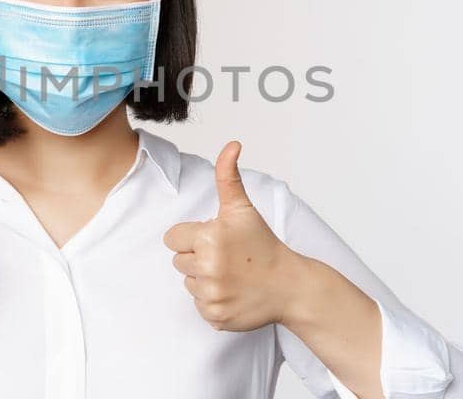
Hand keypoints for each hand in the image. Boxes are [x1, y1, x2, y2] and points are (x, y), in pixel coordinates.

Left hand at [164, 140, 309, 331]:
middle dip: (198, 257)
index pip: (172, 239)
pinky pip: (199, 305)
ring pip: (188, 283)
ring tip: (231, 274)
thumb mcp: (243, 209)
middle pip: (178, 261)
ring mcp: (212, 295)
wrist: (290, 286)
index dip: (192, 237)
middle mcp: (207, 268)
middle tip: (226, 257)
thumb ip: (228, 176)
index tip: (215, 239)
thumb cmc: (263, 245)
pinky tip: (233, 292)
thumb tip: (231, 144)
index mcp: (208, 239)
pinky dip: (214, 301)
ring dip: (205, 279)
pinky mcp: (215, 317)